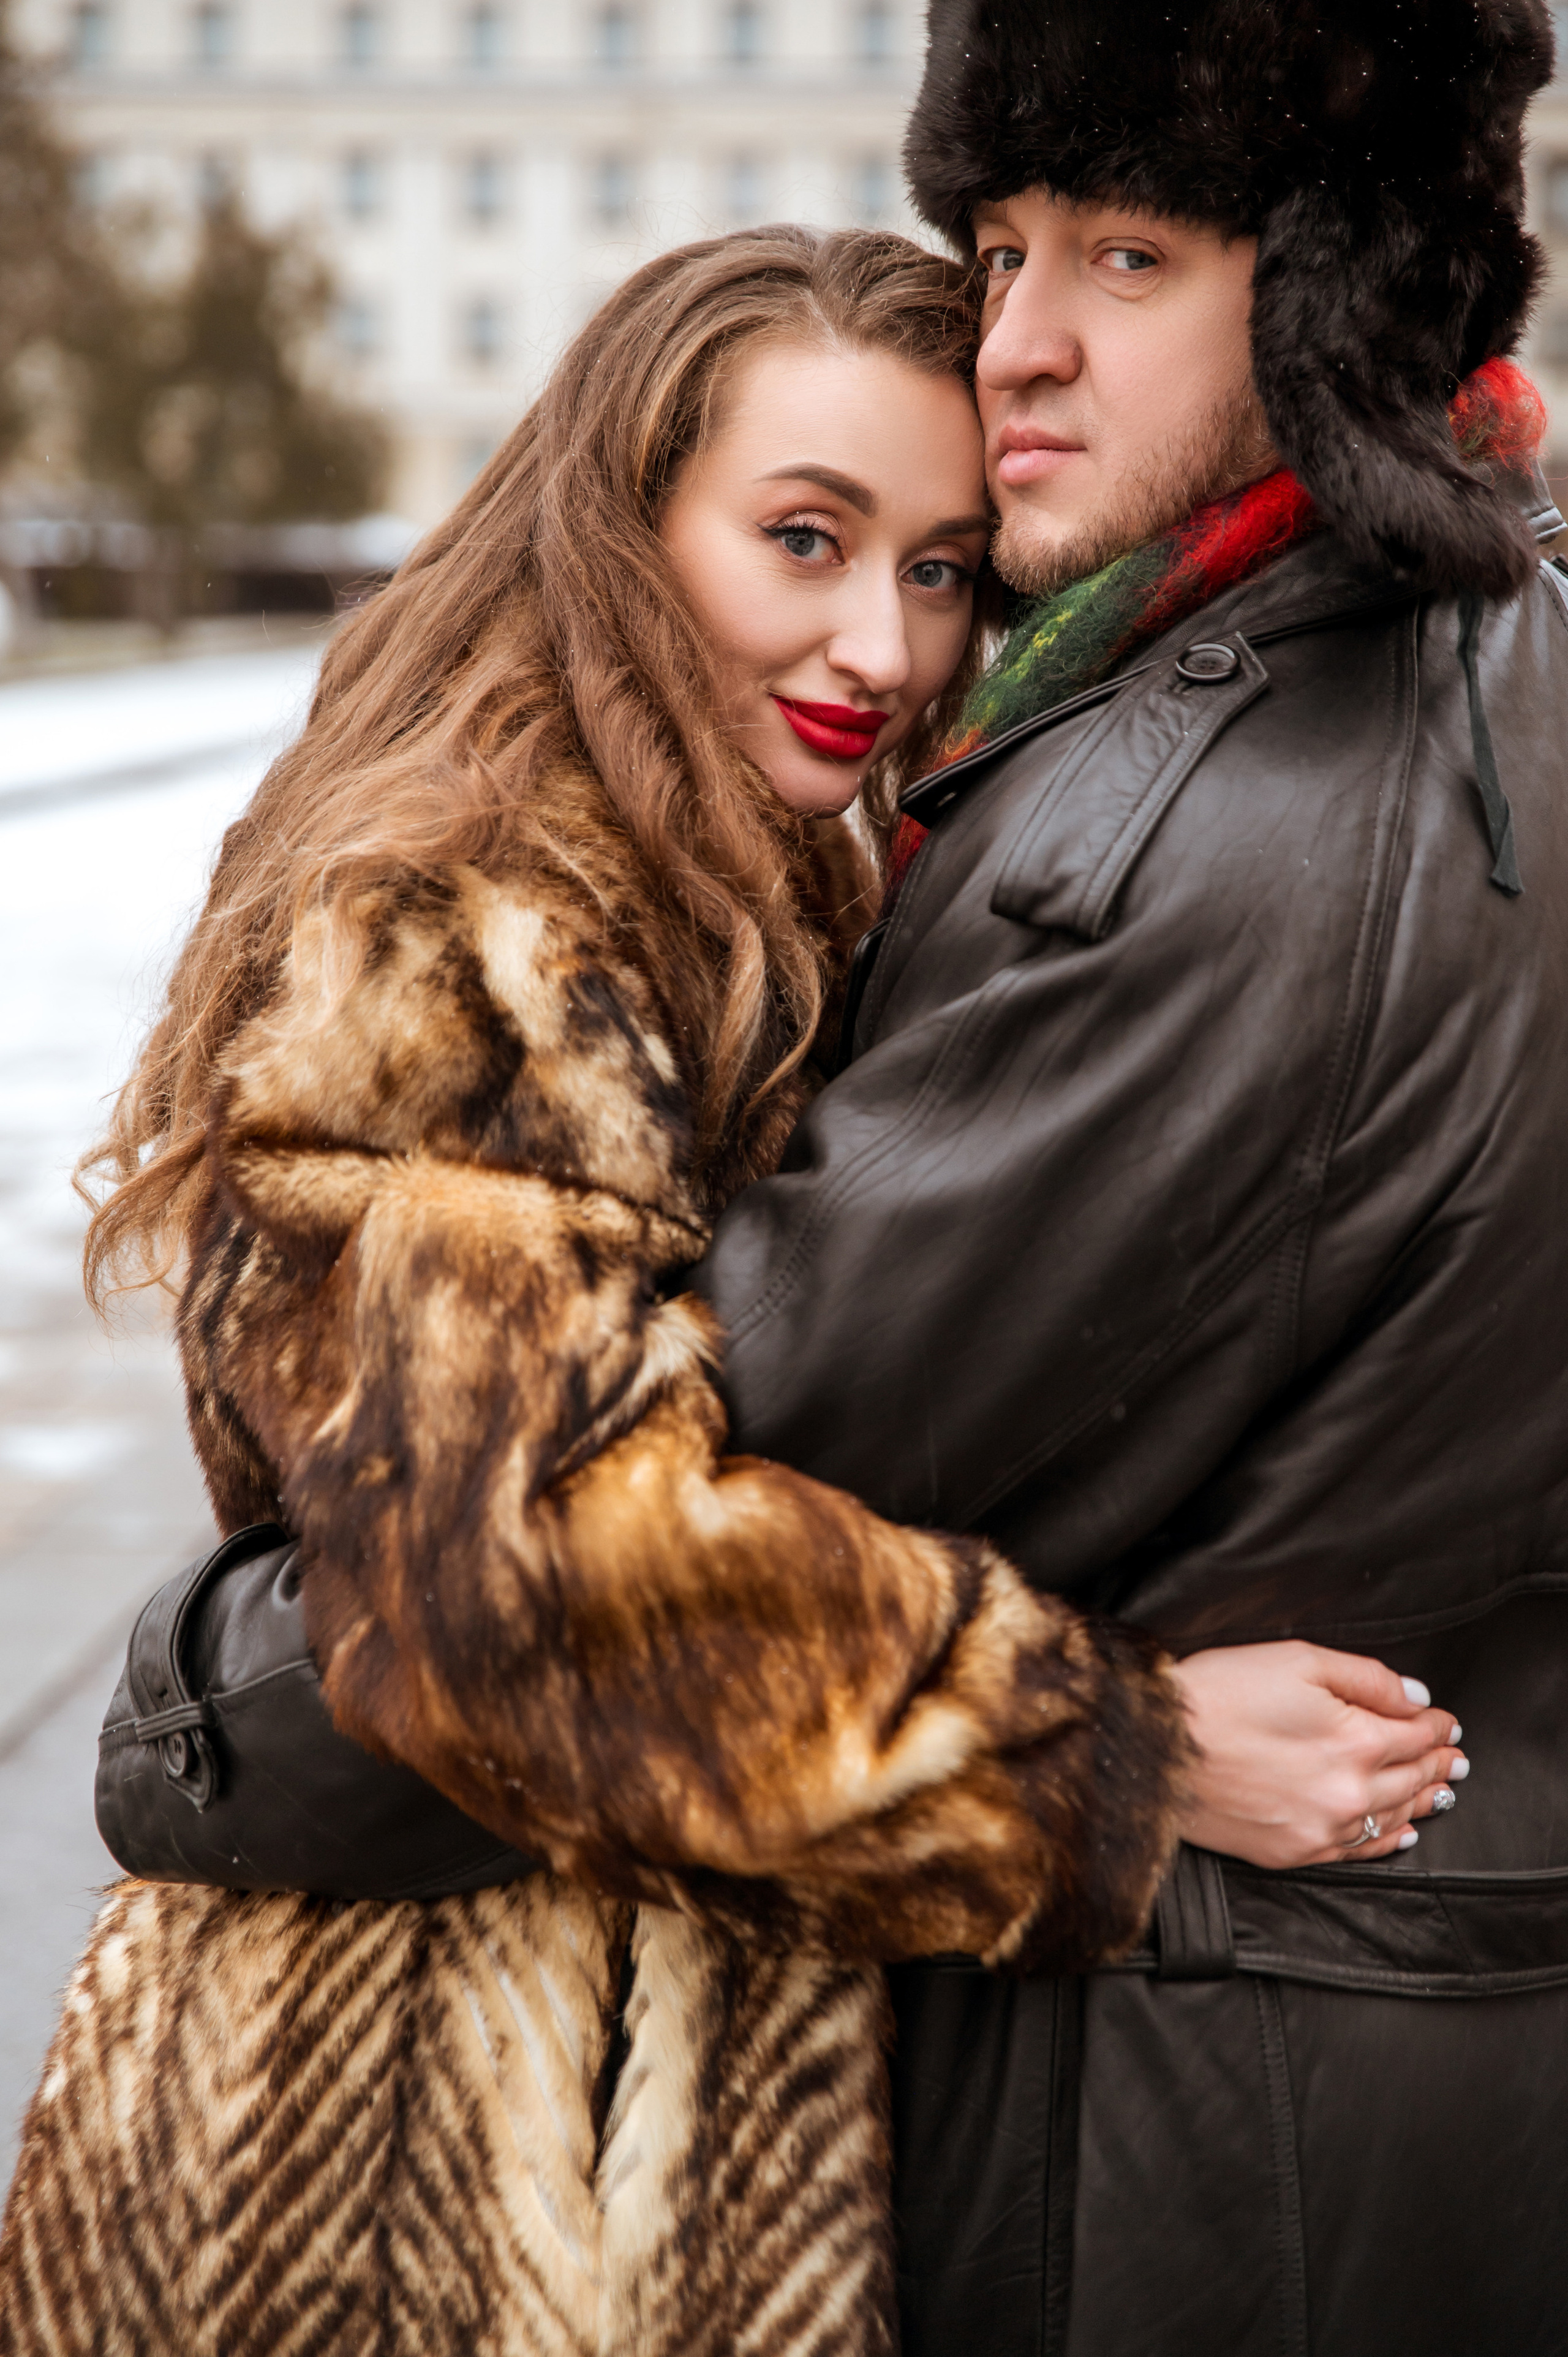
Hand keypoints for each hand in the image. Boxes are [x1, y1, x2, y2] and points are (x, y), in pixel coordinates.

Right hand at [1169, 1640, 1466, 1867]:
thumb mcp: (1297, 1660)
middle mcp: (1347, 1793)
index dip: (1435, 1724)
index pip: (1416, 1734)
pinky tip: (1401, 1834)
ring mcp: (1320, 1829)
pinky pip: (1356, 1853)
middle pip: (1412, 1779)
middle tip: (1455, 1758)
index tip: (1445, 1721)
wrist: (1154, 1746)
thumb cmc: (1218, 1694)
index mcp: (1355, 1741)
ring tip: (1441, 1791)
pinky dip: (1386, 1842)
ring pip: (1391, 1818)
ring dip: (1421, 1802)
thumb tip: (1414, 1699)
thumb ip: (1366, 1678)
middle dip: (1437, 1764)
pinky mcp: (1290, 1852)